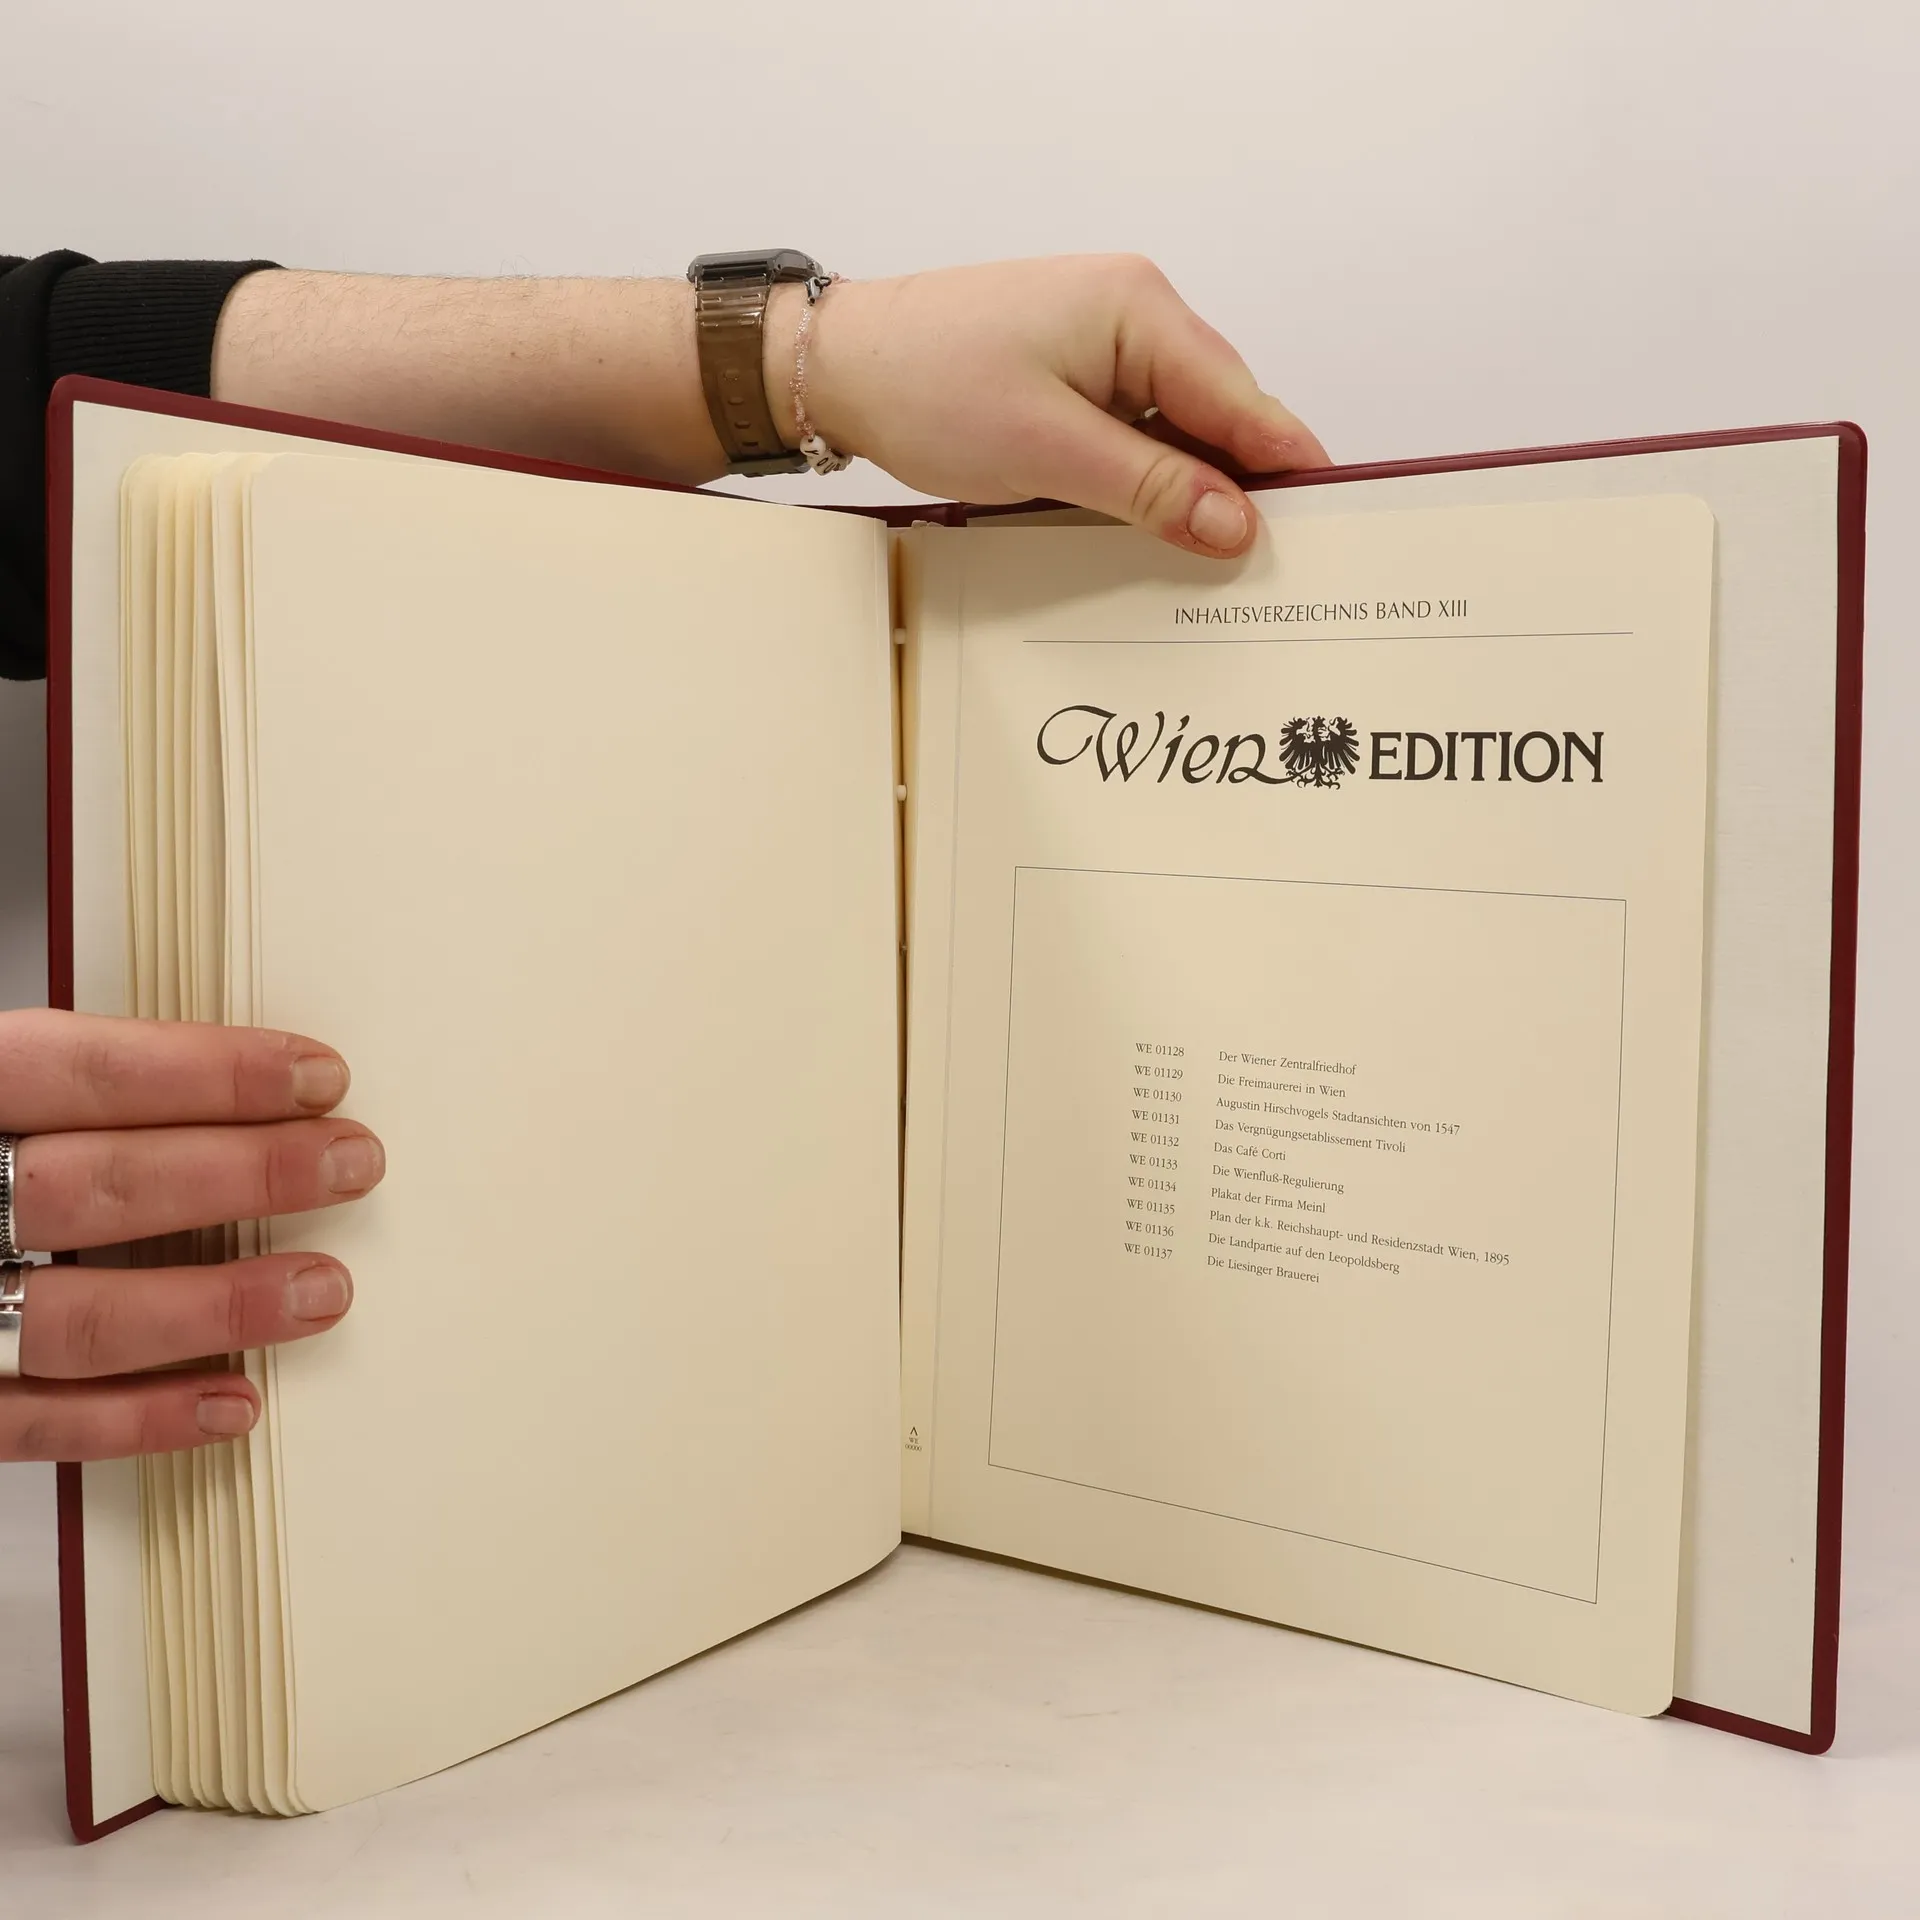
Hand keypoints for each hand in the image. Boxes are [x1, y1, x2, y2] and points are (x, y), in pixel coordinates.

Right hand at [0, 1010, 383, 1462]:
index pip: (72, 1069)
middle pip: (91, 1187)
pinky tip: (235, 1401)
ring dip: (217, 1304)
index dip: (205, 1071)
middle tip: (354, 1164)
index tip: (317, 1075)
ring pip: (75, 1318)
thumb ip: (46, 1091)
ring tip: (326, 1289)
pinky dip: (139, 1421)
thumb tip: (218, 1084)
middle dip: (242, 1175)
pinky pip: (31, 1425)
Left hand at [784, 255, 1330, 556]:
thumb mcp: (1049, 450)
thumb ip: (1152, 487)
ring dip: (1187, 490)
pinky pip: (1135, 433)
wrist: (839, 366)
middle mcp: (1135, 315)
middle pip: (1220, 416)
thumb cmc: (929, 386)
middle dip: (1240, 488)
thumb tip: (1237, 525)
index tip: (1328, 529)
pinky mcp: (1074, 375)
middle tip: (1266, 571)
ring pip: (1177, 431)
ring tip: (1207, 563)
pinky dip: (1144, 479)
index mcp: (1141, 311)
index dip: (1287, 469)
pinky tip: (1146, 527)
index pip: (1244, 401)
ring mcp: (1103, 344)